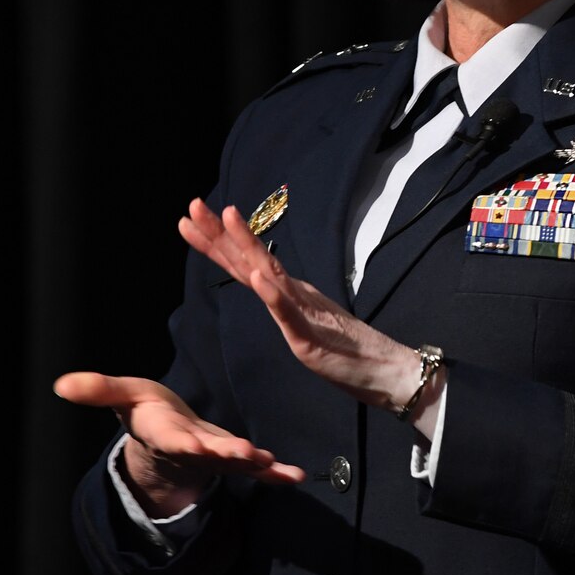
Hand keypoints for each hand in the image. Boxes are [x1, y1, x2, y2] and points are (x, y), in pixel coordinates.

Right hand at [54, 372, 306, 513]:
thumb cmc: (145, 411)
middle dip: (228, 454)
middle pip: (210, 454)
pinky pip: (258, 469)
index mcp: (165, 433)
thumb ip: (98, 390)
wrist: (166, 437)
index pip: (172, 438)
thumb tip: (61, 384)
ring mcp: (215, 457)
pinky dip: (277, 474)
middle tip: (248, 454)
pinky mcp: (234, 457)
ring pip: (236, 463)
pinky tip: (297, 476)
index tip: (193, 443)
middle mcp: (192, 449)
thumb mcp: (122, 396)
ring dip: (256, 465)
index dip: (183, 441)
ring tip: (275, 466)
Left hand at [179, 197, 421, 414]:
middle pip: (251, 259)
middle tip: (195, 204)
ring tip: (226, 217)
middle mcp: (294, 293)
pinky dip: (274, 294)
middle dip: (220, 233)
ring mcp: (304, 311)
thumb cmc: (347, 352)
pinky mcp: (313, 336)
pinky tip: (258, 277)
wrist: (386, 371)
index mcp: (288, 293)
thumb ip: (284, 304)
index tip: (188, 220)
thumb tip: (265, 281)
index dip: (216, 242)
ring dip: (247, 245)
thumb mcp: (303, 326)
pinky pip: (291, 314)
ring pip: (271, 273)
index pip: (244, 265)